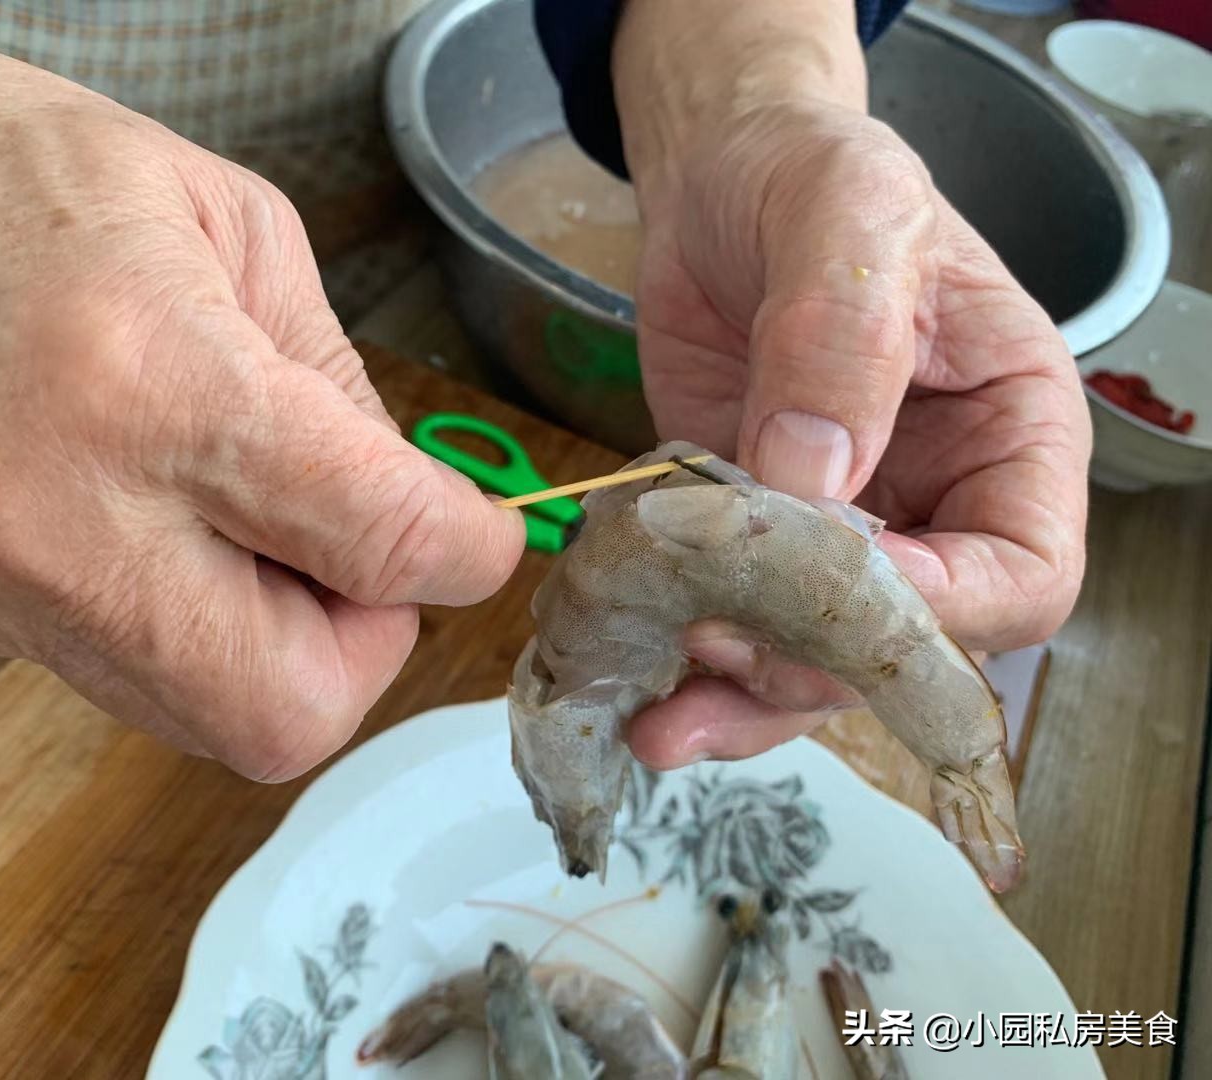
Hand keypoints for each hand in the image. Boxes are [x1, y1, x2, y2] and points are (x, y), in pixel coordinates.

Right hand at [0, 24, 522, 779]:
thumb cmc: (33, 178)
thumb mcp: (238, 229)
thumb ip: (343, 392)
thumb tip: (407, 510)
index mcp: (160, 386)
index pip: (376, 542)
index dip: (467, 554)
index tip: (480, 540)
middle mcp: (70, 516)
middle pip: (292, 709)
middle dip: (366, 648)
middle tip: (363, 561)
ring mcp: (3, 589)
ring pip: (212, 721)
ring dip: (280, 651)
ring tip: (261, 534)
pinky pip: (135, 684)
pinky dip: (194, 635)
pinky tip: (174, 536)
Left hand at [622, 102, 1090, 767]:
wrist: (722, 182)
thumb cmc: (811, 176)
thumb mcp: (846, 216)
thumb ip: (840, 336)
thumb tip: (813, 475)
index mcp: (1011, 433)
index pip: (1021, 573)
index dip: (939, 611)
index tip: (834, 588)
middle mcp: (936, 501)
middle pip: (909, 645)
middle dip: (814, 669)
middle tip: (716, 652)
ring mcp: (841, 530)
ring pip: (816, 659)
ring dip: (743, 700)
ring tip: (663, 720)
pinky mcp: (751, 536)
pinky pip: (741, 624)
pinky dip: (694, 664)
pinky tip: (643, 682)